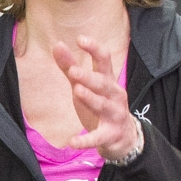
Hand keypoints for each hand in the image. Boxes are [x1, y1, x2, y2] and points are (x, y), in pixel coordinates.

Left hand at [53, 36, 143, 161]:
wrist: (123, 137)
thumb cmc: (101, 105)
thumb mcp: (85, 85)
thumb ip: (70, 67)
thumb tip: (57, 44)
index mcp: (108, 80)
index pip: (104, 60)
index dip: (94, 48)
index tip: (80, 39)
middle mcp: (114, 95)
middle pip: (103, 83)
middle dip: (89, 77)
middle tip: (73, 70)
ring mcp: (114, 115)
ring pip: (103, 105)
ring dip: (91, 99)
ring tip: (77, 91)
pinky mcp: (109, 134)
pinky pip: (97, 138)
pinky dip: (85, 141)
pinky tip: (72, 142)